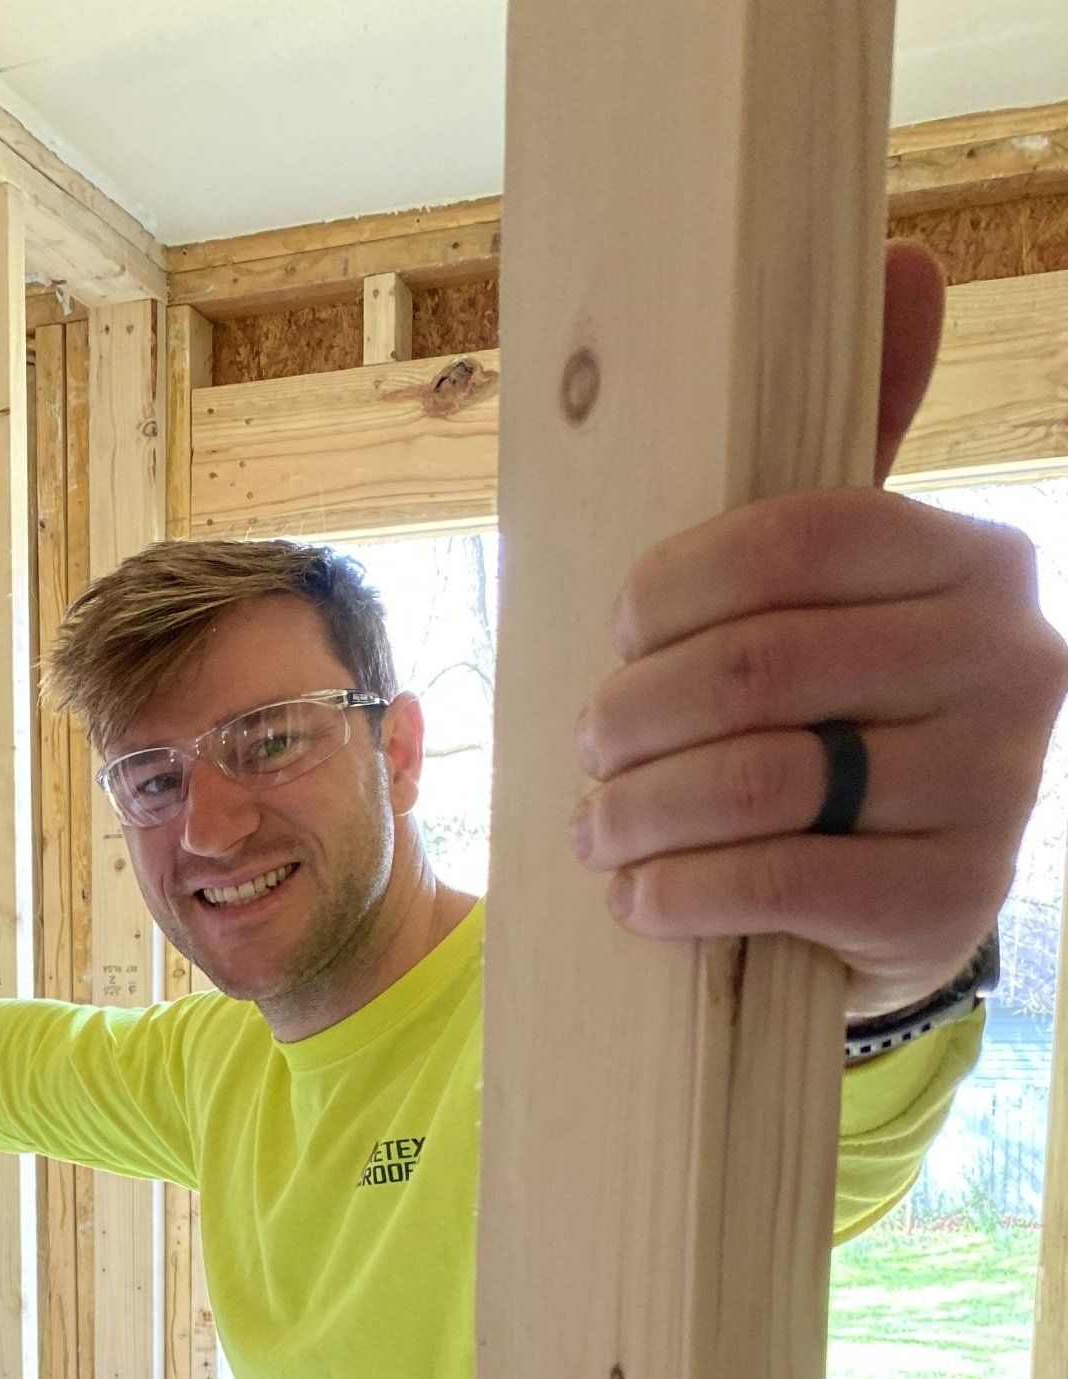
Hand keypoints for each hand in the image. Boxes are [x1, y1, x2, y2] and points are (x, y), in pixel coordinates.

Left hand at [571, 241, 1067, 1020]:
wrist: (904, 903)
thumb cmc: (845, 724)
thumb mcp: (849, 595)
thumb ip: (854, 452)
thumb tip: (905, 258)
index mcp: (977, 562)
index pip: (793, 538)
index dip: (669, 590)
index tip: (617, 632)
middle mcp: (1009, 662)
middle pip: (755, 668)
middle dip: (632, 717)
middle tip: (586, 748)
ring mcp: (992, 787)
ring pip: (753, 781)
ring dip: (637, 811)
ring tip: (595, 827)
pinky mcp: (949, 899)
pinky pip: (775, 881)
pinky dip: (676, 891)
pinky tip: (637, 895)